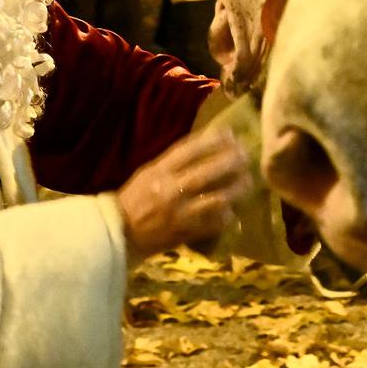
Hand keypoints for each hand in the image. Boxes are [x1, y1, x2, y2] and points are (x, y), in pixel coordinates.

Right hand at [116, 127, 251, 257]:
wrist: (119, 233)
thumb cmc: (134, 199)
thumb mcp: (148, 173)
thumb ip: (173, 162)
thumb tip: (203, 147)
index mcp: (159, 171)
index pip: (189, 150)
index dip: (213, 140)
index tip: (230, 134)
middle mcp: (170, 189)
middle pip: (208, 172)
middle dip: (231, 162)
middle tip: (246, 157)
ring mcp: (179, 212)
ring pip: (216, 198)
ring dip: (236, 189)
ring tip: (247, 182)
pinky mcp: (185, 232)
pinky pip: (213, 223)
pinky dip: (226, 216)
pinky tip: (233, 211)